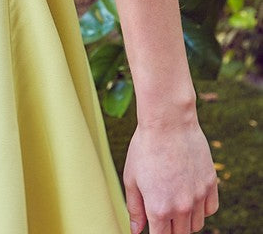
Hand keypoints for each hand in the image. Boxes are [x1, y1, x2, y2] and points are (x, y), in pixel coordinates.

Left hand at [123, 116, 218, 233]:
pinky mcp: (211, 183)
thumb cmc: (145, 147)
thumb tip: (136, 231)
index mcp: (158, 208)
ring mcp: (198, 196)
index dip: (157, 233)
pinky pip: (210, 209)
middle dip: (170, 227)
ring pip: (196, 224)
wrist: (168, 121)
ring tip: (175, 199)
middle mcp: (181, 207)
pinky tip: (190, 194)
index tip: (155, 225)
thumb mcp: (131, 178)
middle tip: (162, 209)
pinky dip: (202, 208)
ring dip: (186, 219)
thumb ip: (134, 209)